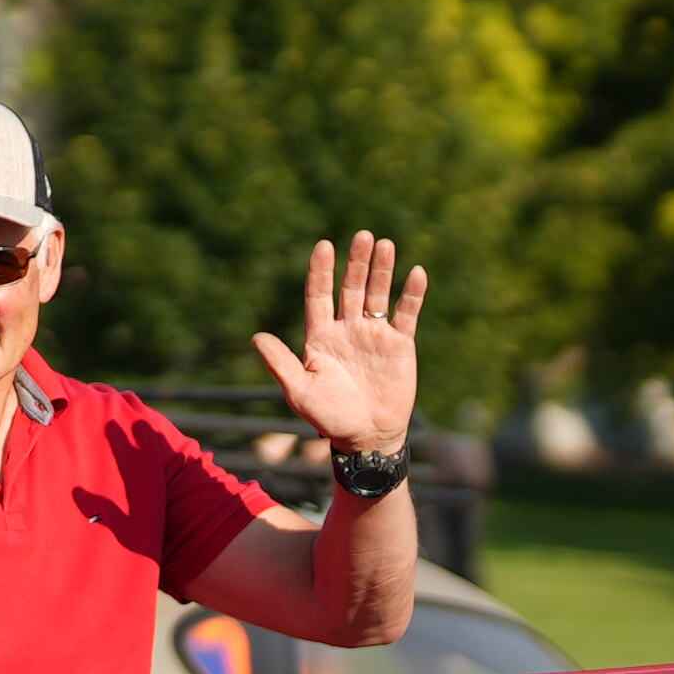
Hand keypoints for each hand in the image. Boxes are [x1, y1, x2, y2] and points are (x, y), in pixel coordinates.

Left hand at [246, 235, 427, 463]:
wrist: (366, 437)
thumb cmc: (329, 417)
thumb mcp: (300, 391)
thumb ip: (281, 363)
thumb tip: (256, 337)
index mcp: (321, 336)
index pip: (320, 295)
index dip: (321, 270)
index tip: (324, 245)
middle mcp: (347, 329)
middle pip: (351, 287)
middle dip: (356, 262)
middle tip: (362, 235)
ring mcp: (374, 335)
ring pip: (378, 294)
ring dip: (382, 270)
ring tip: (384, 244)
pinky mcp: (400, 345)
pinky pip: (407, 314)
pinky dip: (412, 294)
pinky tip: (417, 272)